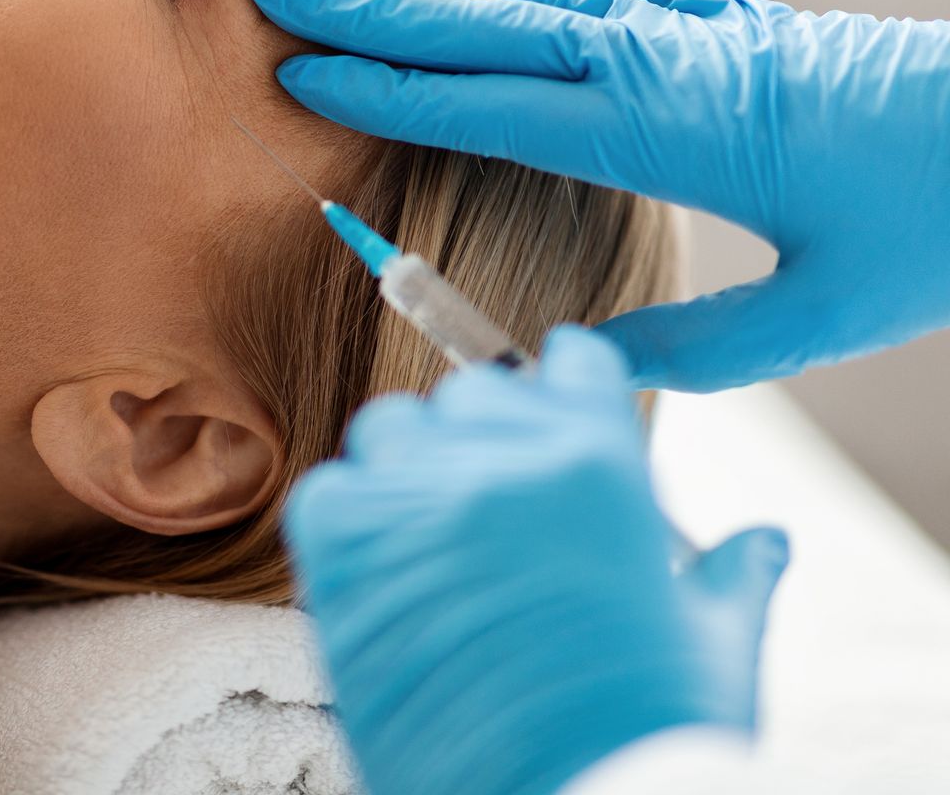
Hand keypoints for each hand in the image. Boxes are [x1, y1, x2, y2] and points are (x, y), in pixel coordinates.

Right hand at [248, 0, 949, 389]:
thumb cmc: (939, 222)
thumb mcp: (825, 312)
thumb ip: (701, 344)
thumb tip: (584, 364)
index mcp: (667, 129)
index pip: (489, 104)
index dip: (388, 91)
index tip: (302, 75)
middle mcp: (658, 61)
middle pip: (482, 30)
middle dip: (369, 12)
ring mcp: (685, 28)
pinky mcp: (713, 20)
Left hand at [286, 327, 787, 794]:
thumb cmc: (650, 733)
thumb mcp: (713, 646)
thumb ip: (730, 575)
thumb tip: (765, 540)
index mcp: (598, 458)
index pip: (567, 360)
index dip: (562, 391)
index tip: (554, 419)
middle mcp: (499, 460)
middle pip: (469, 394)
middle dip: (485, 438)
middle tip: (497, 511)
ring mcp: (414, 500)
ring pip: (390, 431)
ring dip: (410, 470)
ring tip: (437, 542)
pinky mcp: (341, 551)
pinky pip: (328, 493)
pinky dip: (348, 520)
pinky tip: (383, 570)